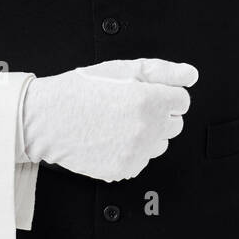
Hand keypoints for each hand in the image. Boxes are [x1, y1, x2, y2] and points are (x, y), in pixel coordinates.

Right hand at [19, 58, 197, 181]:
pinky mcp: (124, 169)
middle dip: (159, 114)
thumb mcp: (123, 69)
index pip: (182, 101)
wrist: (48, 118)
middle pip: (175, 124)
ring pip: (160, 144)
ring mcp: (136, 152)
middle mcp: (146, 129)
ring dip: (148, 134)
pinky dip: (131, 151)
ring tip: (119, 122)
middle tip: (130, 107)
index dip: (164, 94)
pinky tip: (112, 138)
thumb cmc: (82, 91)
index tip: (147, 94)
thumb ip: (163, 71)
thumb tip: (190, 75)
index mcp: (149, 101)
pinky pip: (142, 160)